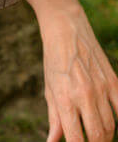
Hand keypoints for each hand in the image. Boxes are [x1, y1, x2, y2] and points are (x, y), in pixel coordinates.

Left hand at [39, 5, 117, 141]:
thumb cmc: (53, 61)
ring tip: (99, 138)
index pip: (77, 138)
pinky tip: (113, 123)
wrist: (65, 30)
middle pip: (98, 135)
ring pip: (112, 126)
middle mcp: (85, 95)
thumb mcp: (49, 89)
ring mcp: (102, 88)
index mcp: (65, 99)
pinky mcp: (114, 81)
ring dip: (106, 136)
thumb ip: (55, 119)